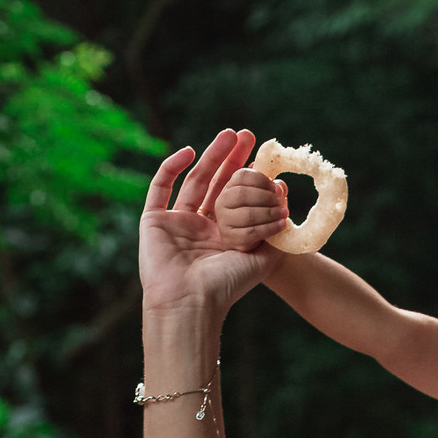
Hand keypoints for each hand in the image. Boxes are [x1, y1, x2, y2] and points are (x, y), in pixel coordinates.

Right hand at [139, 129, 279, 319]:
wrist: (191, 302)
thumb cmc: (225, 286)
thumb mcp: (261, 261)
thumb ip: (275, 233)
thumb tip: (284, 196)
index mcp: (222, 238)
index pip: (237, 200)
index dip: (248, 178)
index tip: (262, 159)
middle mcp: (199, 229)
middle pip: (216, 185)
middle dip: (232, 159)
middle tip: (247, 135)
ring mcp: (175, 223)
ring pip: (194, 180)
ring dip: (211, 156)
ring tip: (229, 135)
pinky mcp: (153, 220)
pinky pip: (160, 187)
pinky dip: (172, 167)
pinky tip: (190, 151)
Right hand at [216, 166, 289, 251]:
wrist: (248, 242)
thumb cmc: (258, 215)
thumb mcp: (264, 198)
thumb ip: (272, 190)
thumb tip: (280, 185)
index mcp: (229, 187)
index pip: (242, 176)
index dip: (262, 180)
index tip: (277, 189)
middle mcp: (222, 202)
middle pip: (243, 194)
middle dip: (266, 197)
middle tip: (280, 201)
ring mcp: (224, 221)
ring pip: (248, 214)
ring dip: (270, 213)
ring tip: (284, 213)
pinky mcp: (231, 238)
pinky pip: (252, 232)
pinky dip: (270, 228)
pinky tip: (281, 225)